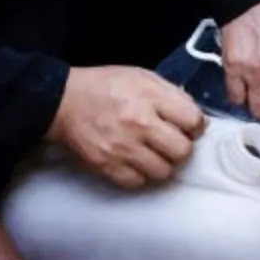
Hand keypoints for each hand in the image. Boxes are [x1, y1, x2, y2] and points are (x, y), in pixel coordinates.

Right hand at [47, 65, 203, 187]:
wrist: (63, 102)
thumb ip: (172, 94)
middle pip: (182, 151)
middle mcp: (139, 123)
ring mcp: (123, 148)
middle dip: (181, 147)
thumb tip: (196, 118)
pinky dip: (141, 175)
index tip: (188, 127)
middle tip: (171, 142)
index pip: (193, 121)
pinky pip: (138, 182)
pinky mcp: (107, 166)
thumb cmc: (105, 87)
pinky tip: (136, 162)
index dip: (195, 126)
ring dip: (162, 164)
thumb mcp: (142, 76)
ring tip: (154, 153)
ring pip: (163, 171)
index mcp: (150, 97)